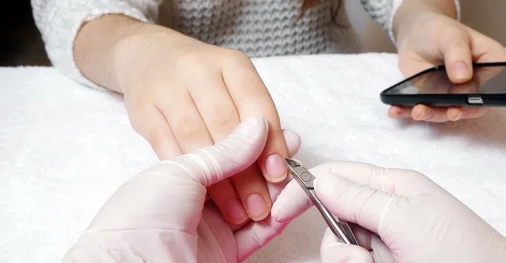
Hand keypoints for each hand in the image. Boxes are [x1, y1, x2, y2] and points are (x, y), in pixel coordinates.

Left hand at [63, 116, 300, 262]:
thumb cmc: (140, 215)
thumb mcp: (182, 170)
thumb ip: (225, 151)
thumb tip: (257, 125)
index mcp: (181, 176)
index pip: (226, 155)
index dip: (252, 144)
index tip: (277, 132)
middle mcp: (198, 202)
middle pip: (245, 179)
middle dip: (270, 164)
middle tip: (293, 150)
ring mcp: (214, 228)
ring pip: (257, 205)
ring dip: (280, 190)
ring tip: (300, 173)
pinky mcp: (227, 253)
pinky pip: (260, 233)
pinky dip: (279, 217)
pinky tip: (294, 200)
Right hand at [110, 20, 288, 224]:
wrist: (149, 56)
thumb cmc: (206, 82)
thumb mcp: (237, 88)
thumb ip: (261, 120)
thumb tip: (287, 155)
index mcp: (232, 64)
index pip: (257, 106)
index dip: (269, 144)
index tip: (278, 177)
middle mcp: (198, 70)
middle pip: (226, 126)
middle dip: (246, 172)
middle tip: (260, 207)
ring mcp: (166, 87)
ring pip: (196, 140)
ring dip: (217, 182)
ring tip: (235, 212)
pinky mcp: (142, 108)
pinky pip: (166, 147)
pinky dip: (186, 174)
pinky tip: (201, 197)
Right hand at [273, 162, 505, 262]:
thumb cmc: (462, 251)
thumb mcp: (405, 218)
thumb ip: (359, 198)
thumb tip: (320, 181)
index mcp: (390, 187)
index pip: (335, 176)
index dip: (303, 188)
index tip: (280, 209)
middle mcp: (382, 213)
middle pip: (331, 219)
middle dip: (339, 242)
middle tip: (363, 255)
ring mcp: (384, 242)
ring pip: (339, 249)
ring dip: (351, 261)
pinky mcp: (383, 262)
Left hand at [391, 11, 505, 121]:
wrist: (415, 35)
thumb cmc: (440, 30)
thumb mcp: (451, 35)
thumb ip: (458, 54)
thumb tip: (462, 76)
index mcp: (491, 65)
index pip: (494, 89)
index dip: (482, 101)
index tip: (467, 105)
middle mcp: (475, 85)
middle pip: (471, 106)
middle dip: (455, 112)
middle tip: (447, 113)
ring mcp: (454, 94)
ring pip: (446, 112)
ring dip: (432, 115)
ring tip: (417, 111)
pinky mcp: (434, 99)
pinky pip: (425, 109)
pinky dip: (409, 111)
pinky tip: (397, 111)